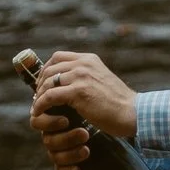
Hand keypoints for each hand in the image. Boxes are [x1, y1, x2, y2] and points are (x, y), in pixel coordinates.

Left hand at [31, 49, 137, 164]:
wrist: (132, 112)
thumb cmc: (118, 102)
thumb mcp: (101, 80)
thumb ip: (87, 76)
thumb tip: (70, 82)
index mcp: (89, 59)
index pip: (58, 57)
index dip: (46, 69)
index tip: (43, 82)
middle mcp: (84, 64)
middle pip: (50, 68)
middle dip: (41, 83)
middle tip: (38, 96)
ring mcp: (81, 76)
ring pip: (48, 81)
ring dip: (39, 94)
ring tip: (38, 106)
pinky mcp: (78, 92)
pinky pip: (50, 96)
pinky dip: (41, 104)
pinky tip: (39, 111)